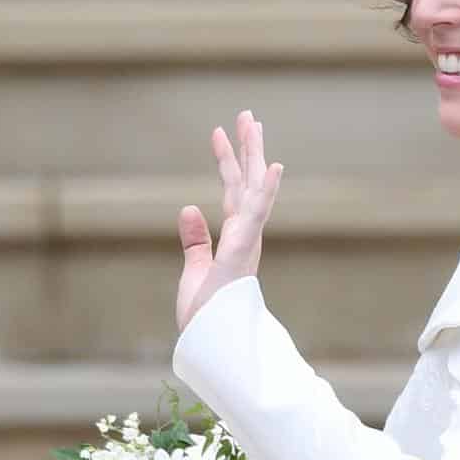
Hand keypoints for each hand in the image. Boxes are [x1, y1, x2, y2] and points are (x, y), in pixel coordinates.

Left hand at [175, 109, 282, 332]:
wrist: (211, 346)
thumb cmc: (207, 315)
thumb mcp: (195, 270)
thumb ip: (194, 240)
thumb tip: (187, 207)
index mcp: (234, 238)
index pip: (232, 192)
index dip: (227, 161)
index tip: (219, 132)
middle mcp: (245, 236)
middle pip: (246, 183)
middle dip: (247, 148)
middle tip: (246, 114)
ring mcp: (246, 242)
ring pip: (253, 191)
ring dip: (254, 157)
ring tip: (253, 124)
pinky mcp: (241, 253)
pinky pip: (255, 217)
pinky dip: (264, 191)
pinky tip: (271, 167)